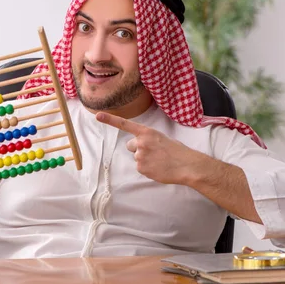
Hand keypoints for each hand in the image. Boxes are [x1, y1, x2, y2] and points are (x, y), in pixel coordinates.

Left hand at [95, 111, 211, 184]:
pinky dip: (148, 168)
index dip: (110, 120)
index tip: (98, 115)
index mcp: (147, 132)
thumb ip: (148, 139)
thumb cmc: (177, 151)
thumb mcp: (162, 138)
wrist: (186, 165)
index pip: (125, 124)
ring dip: (145, 159)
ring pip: (137, 158)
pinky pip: (141, 168)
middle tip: (154, 153)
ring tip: (160, 161)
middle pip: (130, 146)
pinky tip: (159, 168)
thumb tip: (140, 146)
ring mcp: (140, 156)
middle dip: (139, 149)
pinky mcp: (141, 168)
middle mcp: (141, 143)